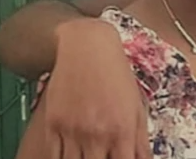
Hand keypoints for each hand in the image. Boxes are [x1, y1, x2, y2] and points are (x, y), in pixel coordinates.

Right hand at [41, 18, 149, 158]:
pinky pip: (53, 155)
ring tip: (88, 154)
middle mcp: (98, 132)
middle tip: (102, 158)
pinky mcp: (53, 124)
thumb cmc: (116, 76)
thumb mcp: (136, 106)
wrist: (88, 48)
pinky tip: (71, 153)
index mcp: (122, 129)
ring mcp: (73, 130)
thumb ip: (140, 140)